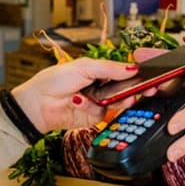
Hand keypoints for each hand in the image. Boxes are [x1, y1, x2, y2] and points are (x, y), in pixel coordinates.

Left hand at [11, 57, 139, 132]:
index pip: (123, 72)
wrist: (35, 105)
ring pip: (118, 102)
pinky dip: (97, 108)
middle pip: (125, 88)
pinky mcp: (93, 118)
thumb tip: (132, 68)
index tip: (149, 75)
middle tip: (148, 89)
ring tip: (128, 98)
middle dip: (135, 88)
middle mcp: (101, 87)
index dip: (136, 74)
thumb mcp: (84, 67)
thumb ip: (110, 68)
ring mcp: (98, 103)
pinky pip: (104, 115)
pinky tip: (85, 102)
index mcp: (99, 71)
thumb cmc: (54, 81)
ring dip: (122, 100)